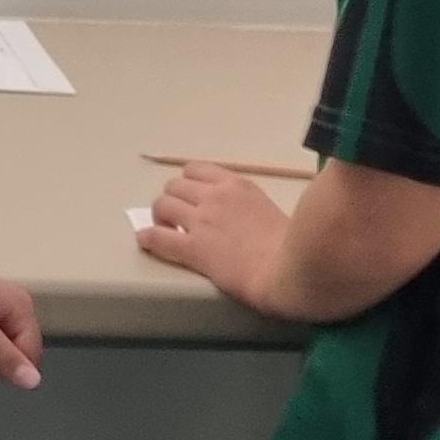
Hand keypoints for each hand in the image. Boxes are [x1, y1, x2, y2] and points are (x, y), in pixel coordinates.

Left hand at [140, 165, 286, 303]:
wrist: (289, 270)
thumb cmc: (293, 245)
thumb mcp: (273, 210)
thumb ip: (252, 206)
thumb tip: (248, 217)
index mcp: (236, 185)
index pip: (197, 170)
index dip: (188, 183)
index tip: (191, 195)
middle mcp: (214, 196)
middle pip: (175, 185)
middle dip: (173, 199)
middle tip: (177, 215)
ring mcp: (201, 221)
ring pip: (162, 205)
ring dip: (161, 216)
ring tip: (165, 228)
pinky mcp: (193, 248)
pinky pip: (157, 238)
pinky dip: (148, 239)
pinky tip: (146, 242)